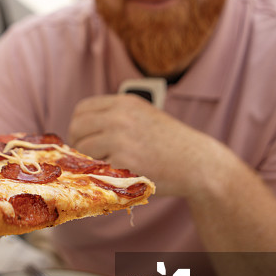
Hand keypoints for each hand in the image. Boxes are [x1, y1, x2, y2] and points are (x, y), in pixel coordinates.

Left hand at [68, 93, 211, 197]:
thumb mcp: (144, 116)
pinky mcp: (123, 160)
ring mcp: (120, 137)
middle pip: (77, 127)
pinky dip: (103, 172)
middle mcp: (119, 116)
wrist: (198, 162)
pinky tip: (118, 173)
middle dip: (78, 143)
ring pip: (83, 148)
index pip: (82, 109)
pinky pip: (97, 167)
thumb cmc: (171, 143)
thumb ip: (117, 117)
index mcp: (124, 102)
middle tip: (88, 156)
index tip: (84, 138)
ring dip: (89, 160)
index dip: (79, 125)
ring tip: (106, 166)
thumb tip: (82, 129)